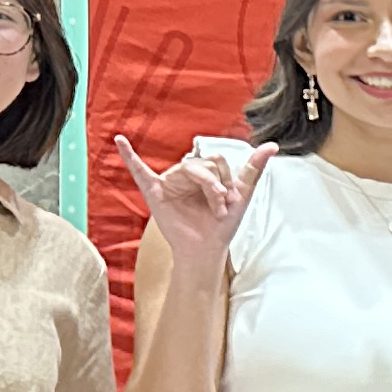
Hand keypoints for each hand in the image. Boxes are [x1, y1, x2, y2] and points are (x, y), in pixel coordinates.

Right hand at [111, 135, 268, 264]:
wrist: (207, 249)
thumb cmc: (222, 225)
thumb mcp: (242, 194)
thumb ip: (253, 169)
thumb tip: (272, 145)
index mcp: (204, 173)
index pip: (216, 160)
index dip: (227, 178)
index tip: (230, 201)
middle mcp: (185, 174)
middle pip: (203, 162)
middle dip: (218, 184)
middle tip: (221, 206)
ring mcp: (169, 181)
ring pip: (190, 168)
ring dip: (207, 186)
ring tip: (214, 208)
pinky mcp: (155, 192)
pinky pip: (140, 171)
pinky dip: (128, 156)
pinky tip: (120, 141)